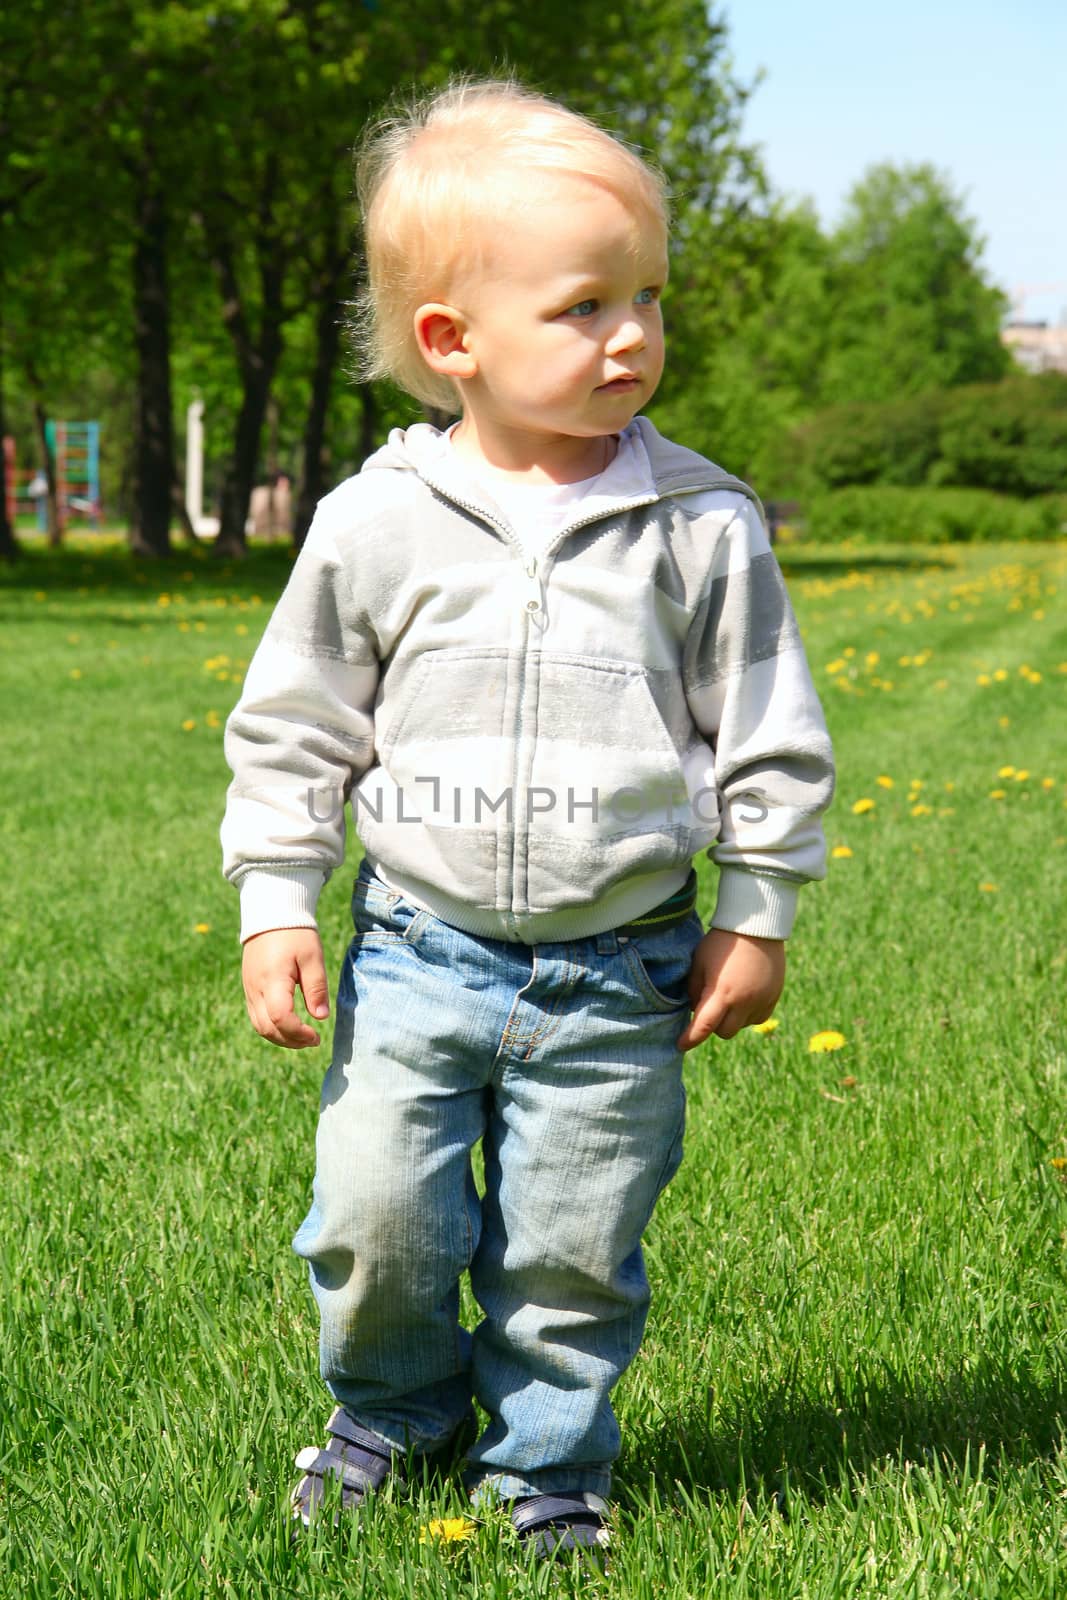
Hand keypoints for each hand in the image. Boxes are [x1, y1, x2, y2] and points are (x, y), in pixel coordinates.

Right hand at [242, 927, 330, 1048]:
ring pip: (260, 1026)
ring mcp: (249, 990)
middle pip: (268, 1028)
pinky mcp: (249, 989)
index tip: (317, 1036)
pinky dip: (272, 1028)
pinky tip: (290, 1026)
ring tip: (303, 1037)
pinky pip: (256, 1017)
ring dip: (281, 1038)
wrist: (270, 916)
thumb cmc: (295, 934)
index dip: (299, 1033)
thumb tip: (321, 1017)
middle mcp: (255, 989)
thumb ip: (316, 988)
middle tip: (313, 1040)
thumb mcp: (312, 957)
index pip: (281, 1018)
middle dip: (291, 1041)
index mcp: (272, 980)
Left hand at [676, 928, 784, 1050]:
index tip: (680, 1045)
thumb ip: (695, 989)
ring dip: (731, 1019)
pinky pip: (758, 1017)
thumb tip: (695, 1009)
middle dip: (713, 1026)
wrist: (757, 927)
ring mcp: (762, 1001)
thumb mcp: (700, 962)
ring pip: (742, 1026)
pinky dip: (748, 1014)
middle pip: (724, 1032)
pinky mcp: (774, 997)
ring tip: (728, 996)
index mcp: (722, 993)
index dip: (690, 1039)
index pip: (703, 1027)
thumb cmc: (722, 942)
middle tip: (709, 1009)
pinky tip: (743, 997)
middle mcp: (744, 1002)